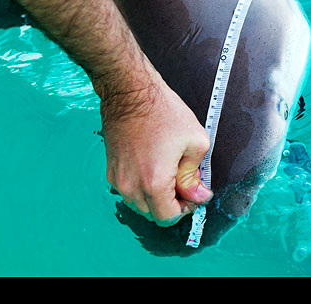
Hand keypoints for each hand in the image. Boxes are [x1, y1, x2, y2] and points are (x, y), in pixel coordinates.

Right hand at [99, 68, 212, 226]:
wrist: (131, 93)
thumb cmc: (163, 112)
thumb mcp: (196, 141)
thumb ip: (196, 175)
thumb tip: (198, 194)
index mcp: (153, 182)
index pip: (168, 217)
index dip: (186, 209)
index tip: (194, 193)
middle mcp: (131, 185)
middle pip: (153, 214)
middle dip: (172, 203)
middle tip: (185, 180)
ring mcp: (118, 178)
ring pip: (140, 204)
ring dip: (156, 196)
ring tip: (170, 171)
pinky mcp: (111, 169)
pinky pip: (129, 190)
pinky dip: (143, 186)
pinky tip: (155, 166)